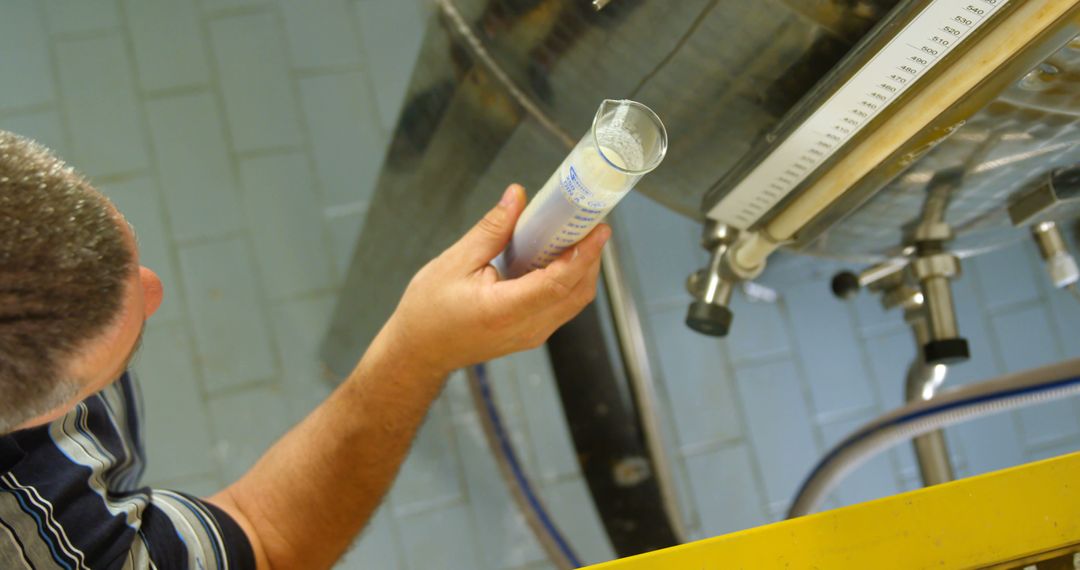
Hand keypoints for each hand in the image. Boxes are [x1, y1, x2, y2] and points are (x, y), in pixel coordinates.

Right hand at [382, 183, 608, 374]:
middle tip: (590, 222)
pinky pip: (563, 306)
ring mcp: (532, 335)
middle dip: (590, 256)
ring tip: (578, 234)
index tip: (598, 229)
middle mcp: (526, 328)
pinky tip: (560, 256)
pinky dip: (569, 280)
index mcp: (504, 311)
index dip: (583, 255)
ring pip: (574, 301)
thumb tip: (517, 196)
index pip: (557, 283)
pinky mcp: (532, 334)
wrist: (419, 351)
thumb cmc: (428, 311)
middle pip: (576, 293)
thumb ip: (492, 230)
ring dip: (583, 268)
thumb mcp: (454, 262)